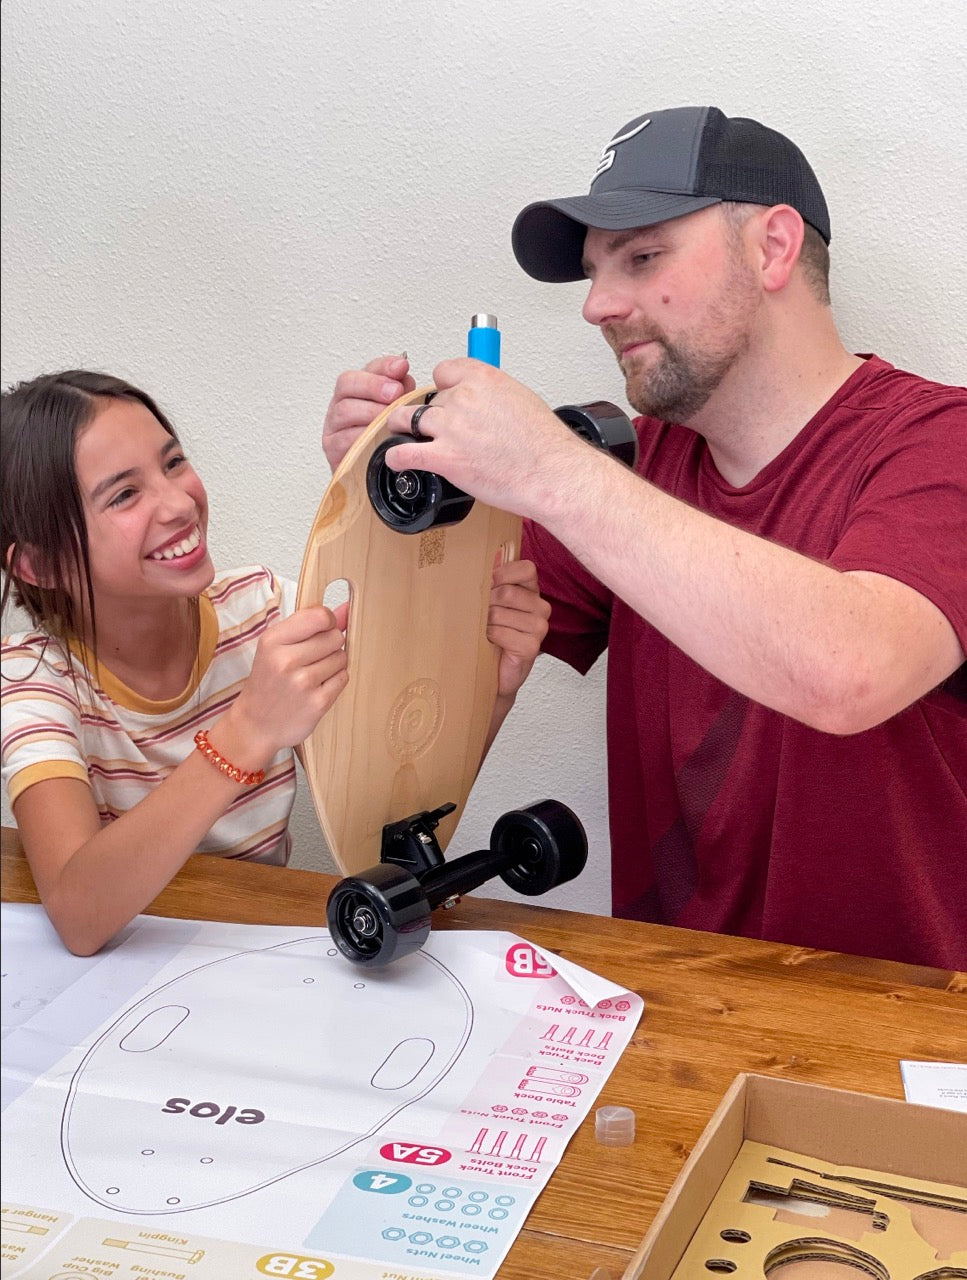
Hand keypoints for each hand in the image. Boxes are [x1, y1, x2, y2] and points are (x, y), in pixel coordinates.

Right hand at [224, 605, 348, 758]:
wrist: (255, 725)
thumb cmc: (268, 681)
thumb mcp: (276, 647)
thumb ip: (309, 624)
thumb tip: (345, 609)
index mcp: (273, 641)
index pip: (319, 616)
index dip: (328, 621)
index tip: (321, 630)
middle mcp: (286, 661)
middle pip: (335, 637)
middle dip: (330, 644)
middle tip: (312, 657)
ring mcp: (303, 683)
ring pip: (342, 657)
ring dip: (333, 664)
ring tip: (313, 673)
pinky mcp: (318, 703)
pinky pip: (344, 678)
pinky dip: (335, 681)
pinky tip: (318, 687)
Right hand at [323, 355, 415, 468]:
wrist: (371, 472)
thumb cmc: (383, 439)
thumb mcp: (396, 411)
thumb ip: (400, 390)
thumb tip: (404, 376)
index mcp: (357, 390)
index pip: (364, 369)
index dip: (383, 367)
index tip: (400, 368)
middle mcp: (341, 404)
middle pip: (347, 385)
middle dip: (374, 386)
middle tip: (395, 392)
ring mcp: (334, 425)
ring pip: (344, 410)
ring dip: (369, 412)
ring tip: (388, 417)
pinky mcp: (332, 448)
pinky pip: (344, 439)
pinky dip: (361, 436)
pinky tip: (377, 437)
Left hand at [383, 358, 579, 519]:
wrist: (551, 474)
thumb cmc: (544, 444)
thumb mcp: (520, 398)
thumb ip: (492, 393)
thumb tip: (483, 398)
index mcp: (482, 378)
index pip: (443, 371)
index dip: (442, 388)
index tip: (445, 398)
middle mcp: (463, 398)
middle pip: (427, 400)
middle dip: (433, 416)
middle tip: (443, 431)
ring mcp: (450, 427)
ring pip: (406, 420)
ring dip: (405, 430)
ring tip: (409, 439)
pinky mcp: (444, 457)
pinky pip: (402, 453)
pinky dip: (396, 457)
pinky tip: (398, 459)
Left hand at [488, 558, 549, 700]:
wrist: (492, 671)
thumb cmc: (491, 634)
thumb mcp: (488, 601)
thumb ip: (492, 577)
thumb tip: (493, 551)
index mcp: (531, 591)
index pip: (526, 568)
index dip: (502, 574)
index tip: (488, 584)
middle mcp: (540, 607)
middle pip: (508, 592)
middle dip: (486, 603)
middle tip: (481, 615)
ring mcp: (540, 627)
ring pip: (501, 613)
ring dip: (486, 623)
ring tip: (485, 631)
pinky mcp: (533, 646)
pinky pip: (503, 633)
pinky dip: (491, 638)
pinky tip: (492, 644)